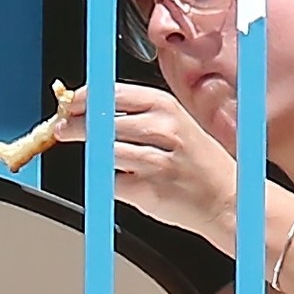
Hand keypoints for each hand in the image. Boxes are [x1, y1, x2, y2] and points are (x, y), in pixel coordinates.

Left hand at [53, 82, 237, 244]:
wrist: (229, 199)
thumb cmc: (201, 163)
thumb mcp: (178, 124)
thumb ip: (139, 115)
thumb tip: (93, 110)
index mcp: (166, 106)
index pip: (112, 93)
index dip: (85, 98)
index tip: (70, 104)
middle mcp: (162, 129)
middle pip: (101, 121)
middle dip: (77, 125)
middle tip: (64, 129)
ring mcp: (156, 161)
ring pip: (104, 151)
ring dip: (91, 152)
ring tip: (91, 153)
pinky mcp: (149, 190)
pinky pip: (112, 183)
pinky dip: (109, 182)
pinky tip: (122, 179)